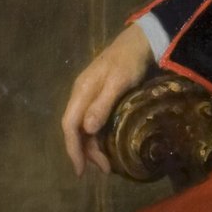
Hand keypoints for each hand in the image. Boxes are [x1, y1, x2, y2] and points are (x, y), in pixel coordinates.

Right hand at [61, 24, 153, 176]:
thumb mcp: (119, 81)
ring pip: (86, 127)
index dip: (73, 149)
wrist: (141, 40)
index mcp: (82, 92)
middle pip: (77, 130)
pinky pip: (95, 121)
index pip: (70, 126)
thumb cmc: (130, 60)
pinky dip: (100, 136)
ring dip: (94, 146)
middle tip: (104, 170)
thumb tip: (87, 130)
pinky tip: (109, 145)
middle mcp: (82, 96)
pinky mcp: (102, 96)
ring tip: (108, 164)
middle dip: (86, 152)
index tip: (80, 170)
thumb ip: (103, 104)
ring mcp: (91, 96)